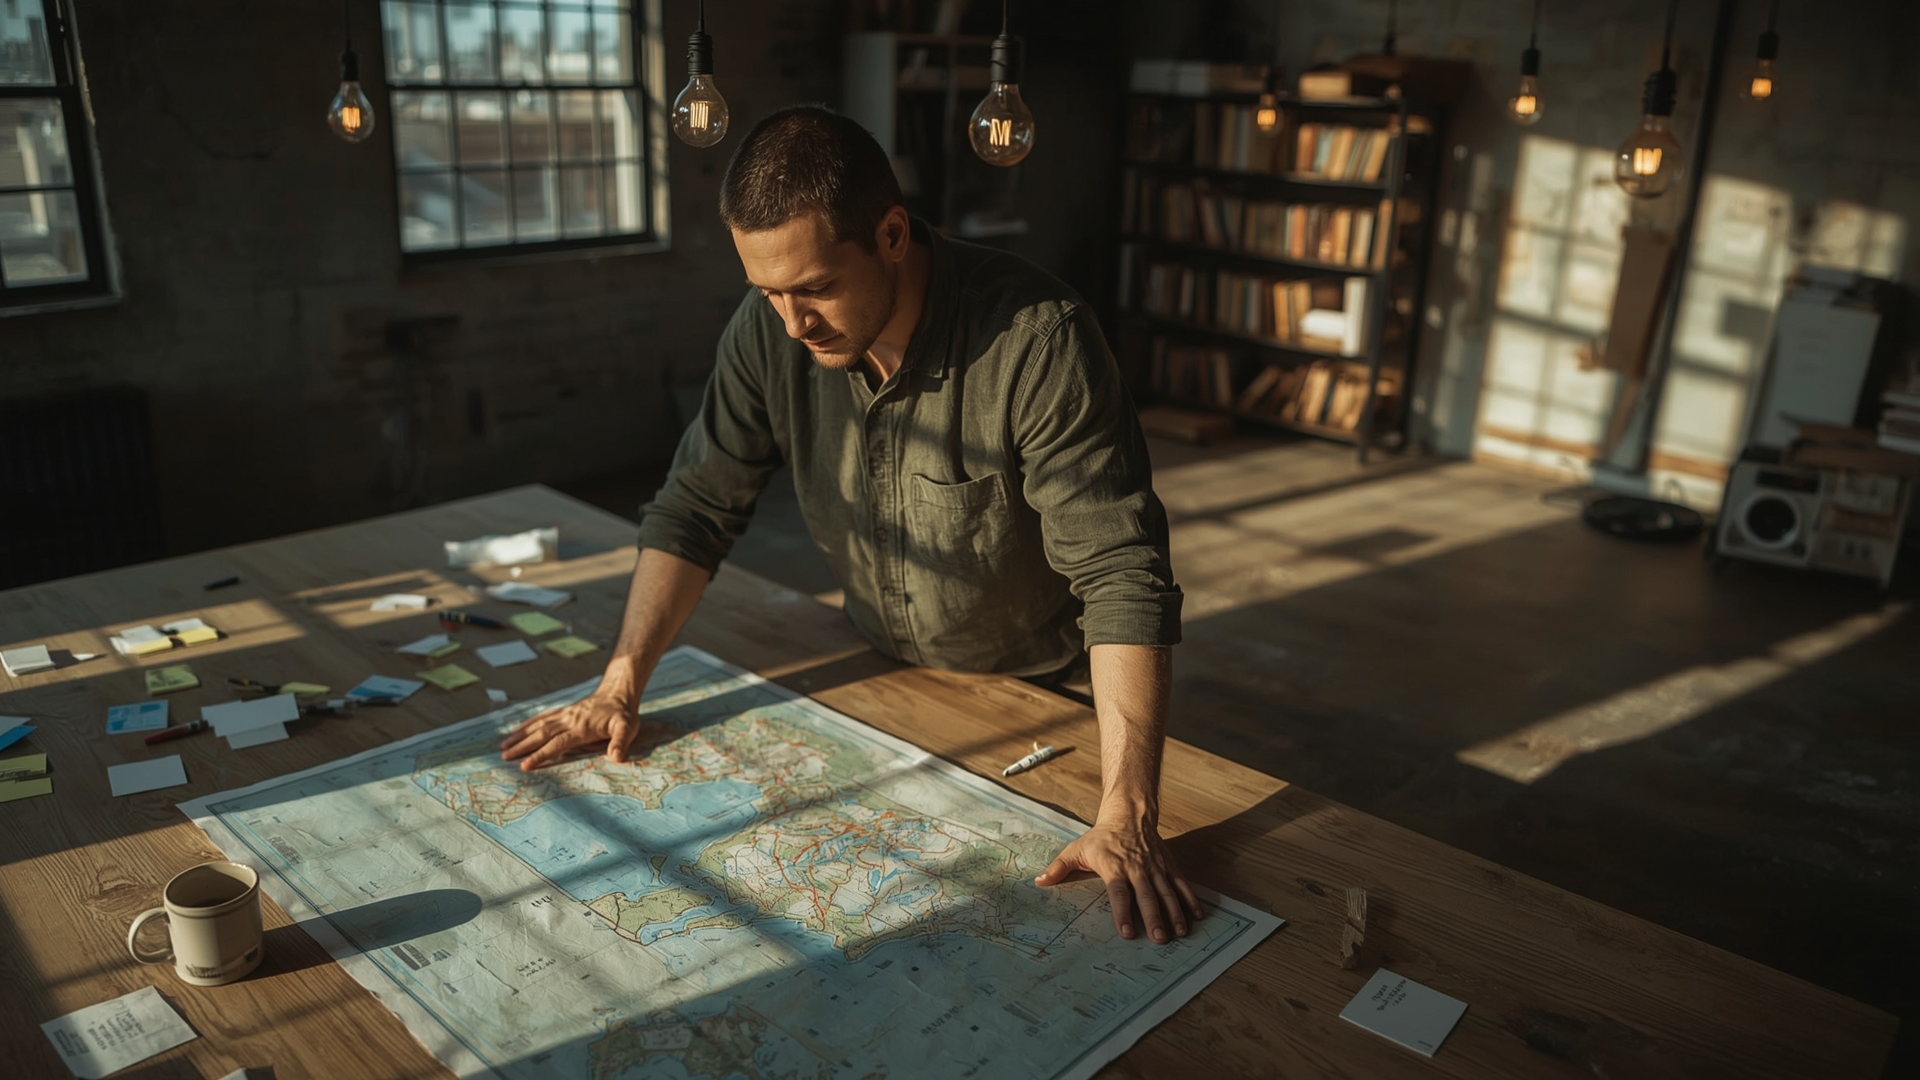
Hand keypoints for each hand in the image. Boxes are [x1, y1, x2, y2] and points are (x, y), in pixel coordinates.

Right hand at [499, 689, 640, 770]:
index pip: (557, 744)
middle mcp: (569, 721)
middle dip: (522, 746)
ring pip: (538, 725)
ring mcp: (564, 715)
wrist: (618, 693)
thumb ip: (620, 742)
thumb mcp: (627, 728)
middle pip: (541, 734)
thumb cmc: (623, 714)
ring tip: (502, 746)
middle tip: (504, 757)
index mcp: (581, 728)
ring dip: (520, 736)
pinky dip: (527, 724)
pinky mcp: (563, 711)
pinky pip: (542, 717)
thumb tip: (616, 758)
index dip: (540, 755)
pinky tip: (516, 731)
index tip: (524, 765)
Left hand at [1034, 815, 1203, 943]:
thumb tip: (1038, 882)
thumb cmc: (1101, 837)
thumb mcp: (1076, 849)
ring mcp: (1156, 867)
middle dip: (1154, 918)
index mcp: (1114, 866)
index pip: (1119, 892)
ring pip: (1167, 892)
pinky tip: (1197, 917)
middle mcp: (1138, 868)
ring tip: (1179, 933)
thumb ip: (1059, 868)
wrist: (1129, 814)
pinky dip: (1190, 899)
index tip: (1127, 932)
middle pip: (1147, 895)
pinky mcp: (1168, 865)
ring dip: (1174, 913)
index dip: (1123, 912)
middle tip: (1159, 939)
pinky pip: (1181, 883)